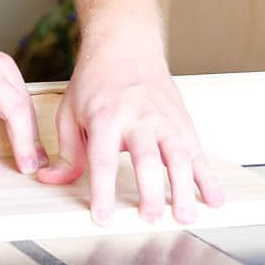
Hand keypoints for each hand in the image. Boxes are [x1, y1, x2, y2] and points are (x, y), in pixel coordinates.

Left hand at [37, 24, 224, 224]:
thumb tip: (51, 180)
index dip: (103, 190)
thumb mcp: (70, 111)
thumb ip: (66, 151)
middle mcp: (137, 117)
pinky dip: (207, 177)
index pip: (103, 159)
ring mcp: (164, 119)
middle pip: (147, 158)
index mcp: (105, 117)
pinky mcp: (182, 121)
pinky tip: (214, 200)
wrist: (126, 45)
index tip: (103, 217)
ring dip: (184, 188)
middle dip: (150, 192)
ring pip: (179, 155)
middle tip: (150, 220)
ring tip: (185, 216)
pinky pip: (198, 151)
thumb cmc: (95, 81)